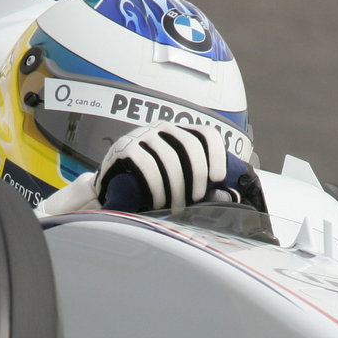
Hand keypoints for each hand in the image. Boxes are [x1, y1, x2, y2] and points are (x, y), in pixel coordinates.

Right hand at [95, 123, 227, 213]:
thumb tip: (227, 196)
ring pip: (169, 157)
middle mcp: (162, 129)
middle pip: (190, 146)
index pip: (206, 134)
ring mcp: (142, 135)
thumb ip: (200, 184)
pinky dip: (156, 186)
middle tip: (197, 199)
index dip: (217, 154)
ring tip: (176, 208)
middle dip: (197, 175)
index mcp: (180, 133)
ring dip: (177, 187)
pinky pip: (147, 165)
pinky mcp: (125, 148)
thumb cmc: (151, 185)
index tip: (218, 178)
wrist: (110, 185)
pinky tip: (158, 202)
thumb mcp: (177, 180)